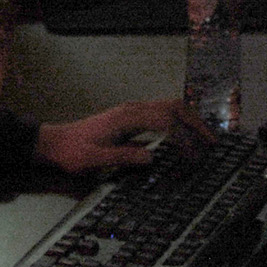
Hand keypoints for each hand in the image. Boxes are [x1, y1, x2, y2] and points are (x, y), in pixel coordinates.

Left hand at [35, 99, 210, 173]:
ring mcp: (132, 111)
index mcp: (125, 118)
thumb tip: (151, 157)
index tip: (195, 154)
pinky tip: (184, 135)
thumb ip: (123, 157)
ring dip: (189, 120)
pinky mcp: (131, 117)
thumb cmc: (72, 152)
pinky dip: (179, 121)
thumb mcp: (94, 160)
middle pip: (173, 107)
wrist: (55, 143)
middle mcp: (132, 109)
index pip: (165, 122)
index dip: (184, 137)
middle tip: (212, 142)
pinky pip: (162, 113)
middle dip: (195, 123)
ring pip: (169, 107)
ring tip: (205, 138)